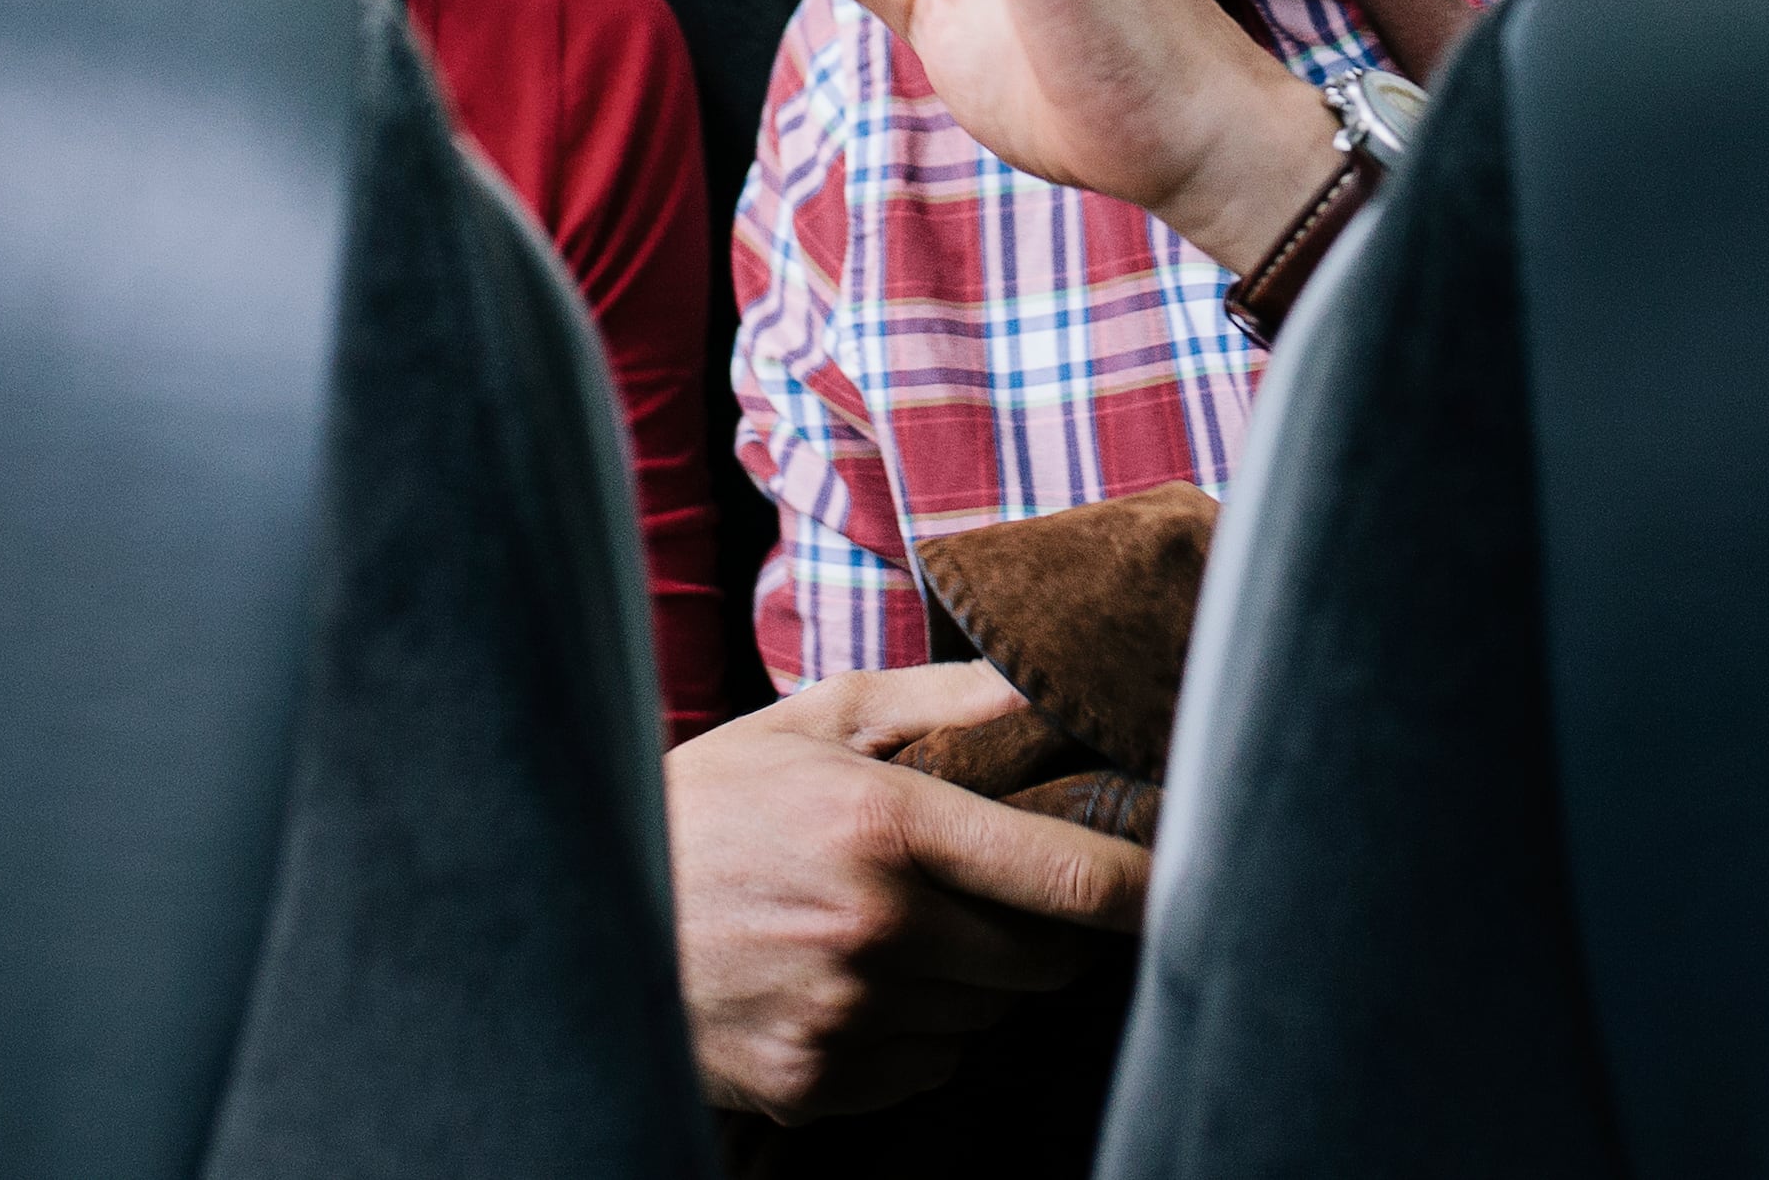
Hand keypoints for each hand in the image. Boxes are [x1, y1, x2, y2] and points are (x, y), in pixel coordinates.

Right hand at [672, 665, 1154, 1119]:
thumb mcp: (820, 718)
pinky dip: (918, 1033)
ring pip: (986, 1017)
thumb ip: (947, 700)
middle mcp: (875, 930)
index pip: (1069, 880)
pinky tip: (859, 984)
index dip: (1146, 888)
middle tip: (1007, 893)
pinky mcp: (814, 1085)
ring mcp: (844, 1018)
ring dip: (975, 980)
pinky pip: (927, 1068)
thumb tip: (1053, 683)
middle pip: (1043, 962)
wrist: (583, 909)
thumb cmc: (715, 799)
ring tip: (902, 930)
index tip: (1185, 881)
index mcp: (886, 825)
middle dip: (1048, 931)